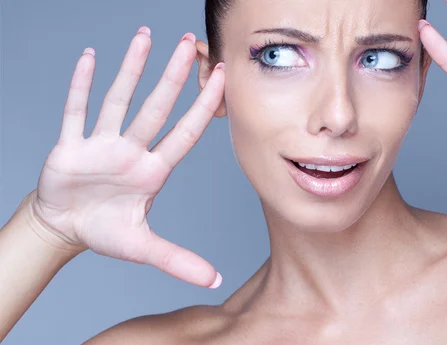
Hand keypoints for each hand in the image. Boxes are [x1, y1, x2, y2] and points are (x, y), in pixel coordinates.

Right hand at [29, 27, 224, 287]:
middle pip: (157, 106)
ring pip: (119, 99)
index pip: (185, 133)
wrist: (65, 228)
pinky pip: (76, 110)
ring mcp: (102, 144)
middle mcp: (132, 150)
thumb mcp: (143, 247)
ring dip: (131, 70)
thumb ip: (178, 260)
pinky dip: (81, 86)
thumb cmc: (105, 231)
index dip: (204, 107)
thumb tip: (215, 280)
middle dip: (173, 75)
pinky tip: (91, 57)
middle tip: (190, 41)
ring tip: (146, 37)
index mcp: (153, 171)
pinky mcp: (71, 145)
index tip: (223, 78)